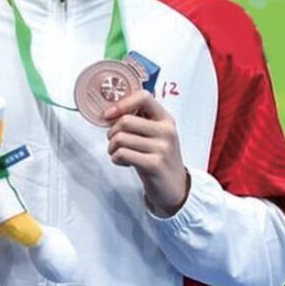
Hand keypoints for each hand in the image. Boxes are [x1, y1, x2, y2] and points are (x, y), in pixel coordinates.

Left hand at [105, 90, 189, 217]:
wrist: (175, 188)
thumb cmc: (158, 158)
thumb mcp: (155, 135)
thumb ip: (138, 120)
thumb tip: (110, 112)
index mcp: (166, 119)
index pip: (143, 97)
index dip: (122, 103)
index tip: (109, 114)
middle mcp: (166, 131)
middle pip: (126, 120)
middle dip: (112, 132)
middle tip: (114, 141)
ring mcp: (162, 148)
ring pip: (121, 138)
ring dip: (112, 147)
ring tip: (118, 153)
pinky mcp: (154, 164)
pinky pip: (122, 154)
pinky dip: (116, 158)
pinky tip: (123, 162)